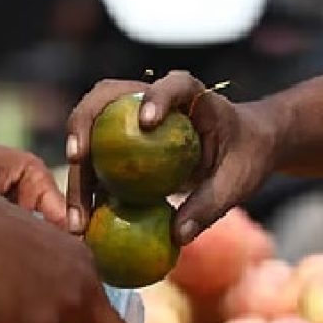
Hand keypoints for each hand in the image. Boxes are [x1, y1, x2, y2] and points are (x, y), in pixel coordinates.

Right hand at [65, 72, 277, 243]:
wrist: (242, 149)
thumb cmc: (246, 157)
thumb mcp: (237, 183)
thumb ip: (210, 205)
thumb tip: (177, 236)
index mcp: (191, 97)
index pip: (174, 86)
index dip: (157, 96)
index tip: (147, 121)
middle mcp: (151, 98)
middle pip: (106, 99)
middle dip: (84, 125)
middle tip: (76, 160)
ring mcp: (129, 119)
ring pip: (90, 132)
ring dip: (76, 172)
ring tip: (76, 219)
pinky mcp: (120, 144)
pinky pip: (95, 163)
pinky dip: (85, 191)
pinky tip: (83, 226)